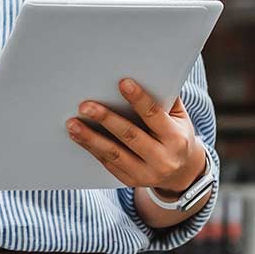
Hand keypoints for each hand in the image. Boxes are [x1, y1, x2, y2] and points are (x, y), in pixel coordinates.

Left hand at [65, 77, 206, 192]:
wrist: (182, 173)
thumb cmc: (176, 135)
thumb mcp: (179, 118)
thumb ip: (165, 98)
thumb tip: (145, 73)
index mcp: (175, 138)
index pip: (154, 115)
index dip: (138, 99)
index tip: (122, 82)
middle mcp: (162, 159)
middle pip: (130, 136)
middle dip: (106, 119)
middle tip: (85, 106)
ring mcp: (145, 173)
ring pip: (114, 154)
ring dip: (90, 138)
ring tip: (72, 124)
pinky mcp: (130, 180)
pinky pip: (108, 163)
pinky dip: (91, 149)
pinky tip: (78, 136)